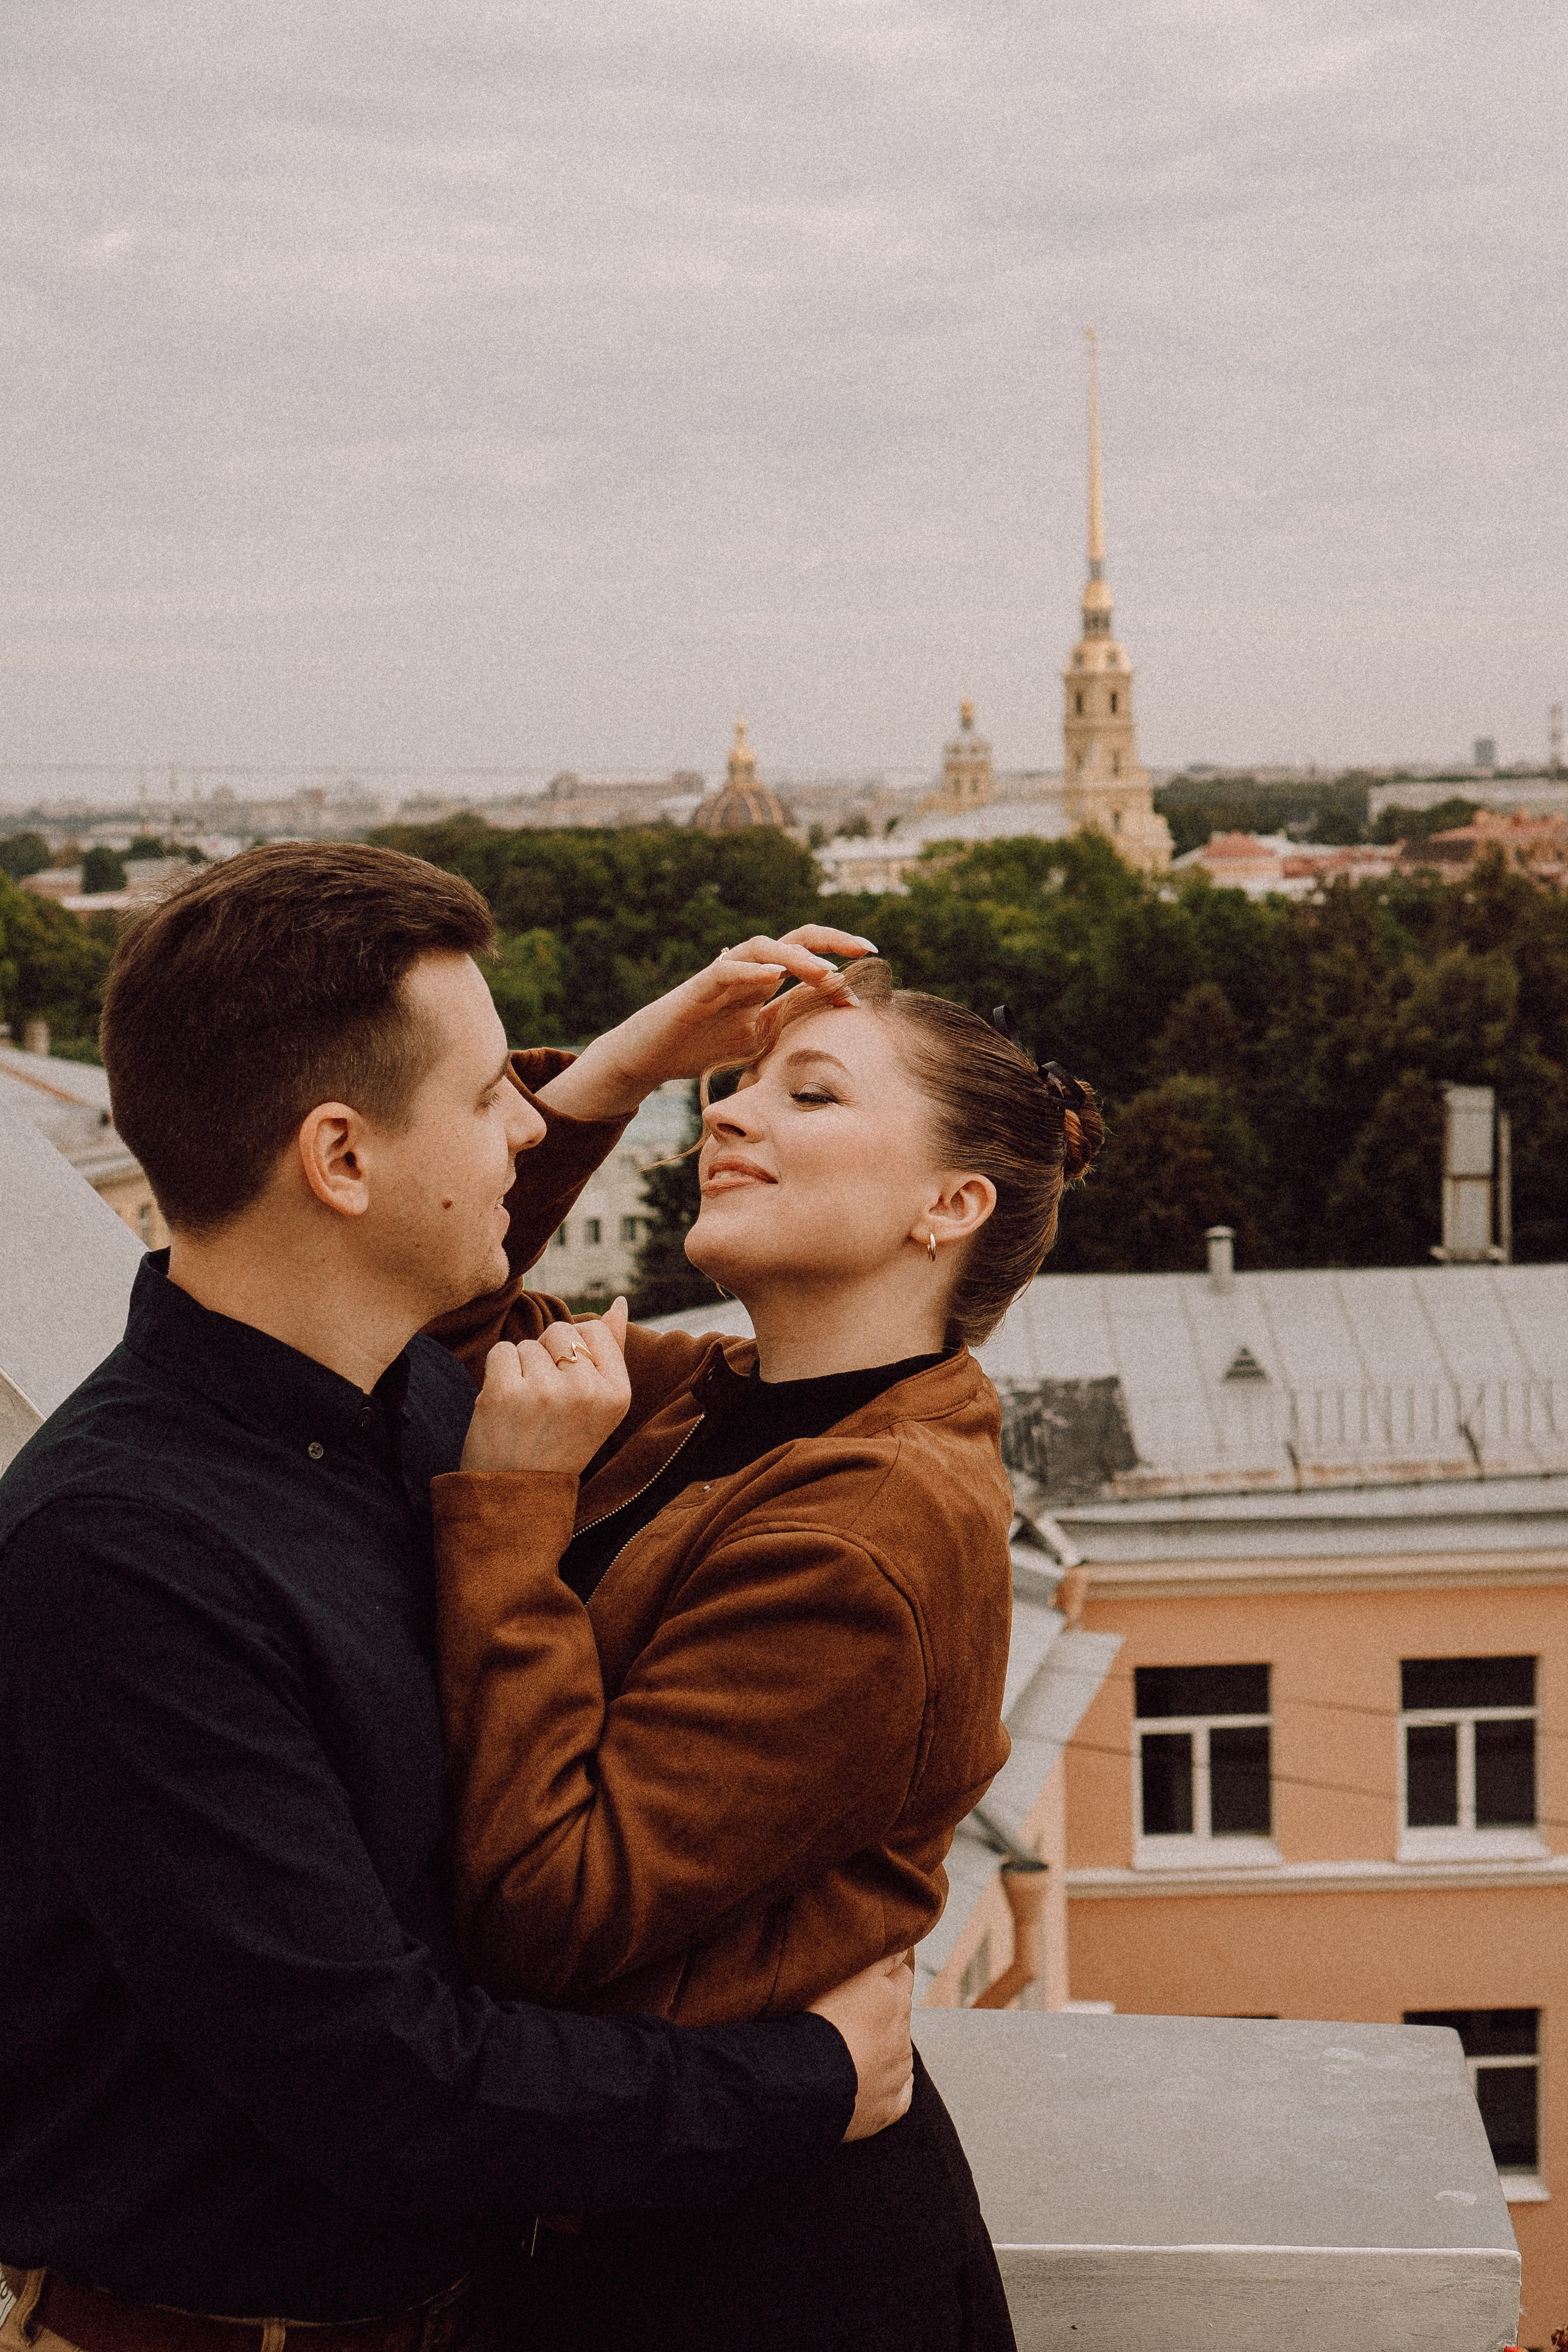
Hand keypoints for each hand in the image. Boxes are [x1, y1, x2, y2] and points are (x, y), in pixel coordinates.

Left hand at [460, 1298, 631, 1477]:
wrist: (517, 1496)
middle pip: (560, 1331)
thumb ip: (611, 1352)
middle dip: (547, 1357)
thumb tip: (619, 1303)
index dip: (576, 1352)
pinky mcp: (505, 1393)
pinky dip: (497, 1374)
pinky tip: (504, 1406)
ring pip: (528, 1344)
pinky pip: (500, 1352)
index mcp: (618, 1394)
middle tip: (546, 1403)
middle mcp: (586, 1391)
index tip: (570, 1389)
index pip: (595, 1330)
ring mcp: (545, 1392)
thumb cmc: (559, 1444)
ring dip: (520, 1370)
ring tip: (525, 1410)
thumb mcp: (599, 1406)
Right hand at [536, 927, 877, 1121]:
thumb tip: (840, 1005)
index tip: (872, 959)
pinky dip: (750, 970)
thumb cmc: (704, 1043)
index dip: (839, 953)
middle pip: (793, 940)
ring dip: (797, 958)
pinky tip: (773, 975)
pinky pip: (725, 970)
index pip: (808, 956)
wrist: (652, 1057)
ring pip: (763, 948)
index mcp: (764, 981)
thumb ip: (792, 1017)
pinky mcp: (696, 988)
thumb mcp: (760, 1035)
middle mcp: (747, 970)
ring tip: (826, 972)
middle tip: (864, 949)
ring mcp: (722, 976)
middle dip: (830, 941)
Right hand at [809, 1951, 914, 2141]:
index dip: (887, 1973)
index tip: (871, 1974)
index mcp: (895, 1999)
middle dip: (883, 2012)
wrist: (810, 2080)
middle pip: (899, 2015)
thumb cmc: (821, 2018)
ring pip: (898, 2054)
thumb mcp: (849, 1972)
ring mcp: (897, 2074)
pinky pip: (899, 2096)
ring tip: (848, 2050)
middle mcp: (902, 2035)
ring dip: (882, 2049)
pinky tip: (874, 2083)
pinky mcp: (888, 2108)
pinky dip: (891, 2088)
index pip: (901, 1975)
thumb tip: (902, 1946)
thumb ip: (879, 1957)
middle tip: (851, 2013)